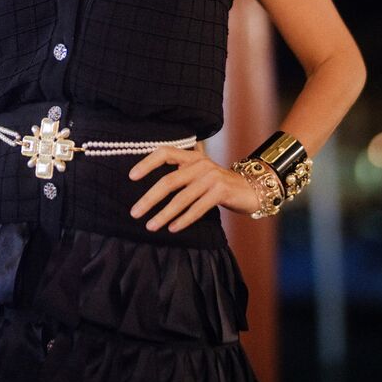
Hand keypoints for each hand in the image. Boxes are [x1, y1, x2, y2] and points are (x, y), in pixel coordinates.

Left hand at [128, 146, 260, 231]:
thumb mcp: (199, 173)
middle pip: (169, 180)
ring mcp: (212, 177)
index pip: (165, 152)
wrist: (250, 189)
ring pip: (182, 198)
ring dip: (164, 214)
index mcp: (192, 156)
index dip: (147, 163)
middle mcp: (201, 163)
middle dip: (149, 198)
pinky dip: (183, 219)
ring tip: (150, 225)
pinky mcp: (221, 191)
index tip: (131, 177)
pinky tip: (172, 228)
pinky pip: (198, 208)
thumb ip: (180, 173)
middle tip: (134, 212)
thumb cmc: (218, 184)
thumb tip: (149, 187)